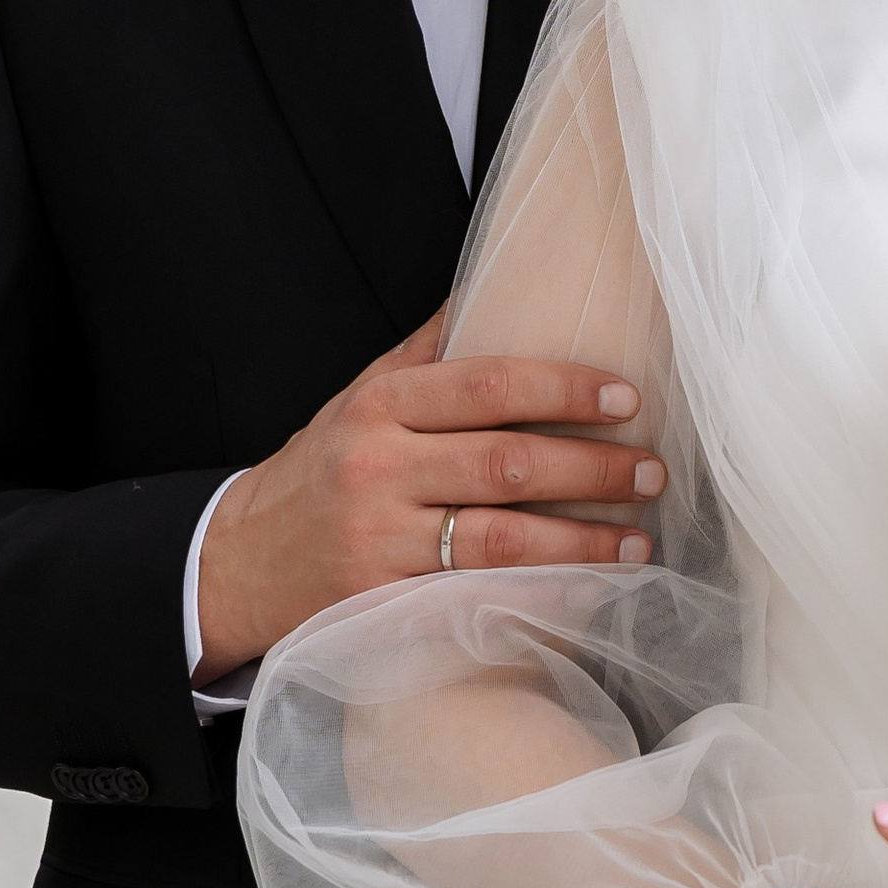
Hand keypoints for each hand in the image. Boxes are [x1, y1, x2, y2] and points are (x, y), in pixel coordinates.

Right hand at [195, 312, 665, 678]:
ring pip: (502, 537)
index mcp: (381, 405)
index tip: (627, 398)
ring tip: (637, 537)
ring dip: (583, 539)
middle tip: (651, 471)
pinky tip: (588, 589)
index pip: (488, 385)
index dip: (565, 390)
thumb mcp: (358, 400)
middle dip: (593, 467)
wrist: (235, 563)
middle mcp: (378, 467)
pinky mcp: (381, 601)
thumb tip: (495, 285)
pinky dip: (542, 594)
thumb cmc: (319, 474)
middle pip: (508, 462)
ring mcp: (379, 539)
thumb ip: (427, 354)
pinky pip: (478, 596)